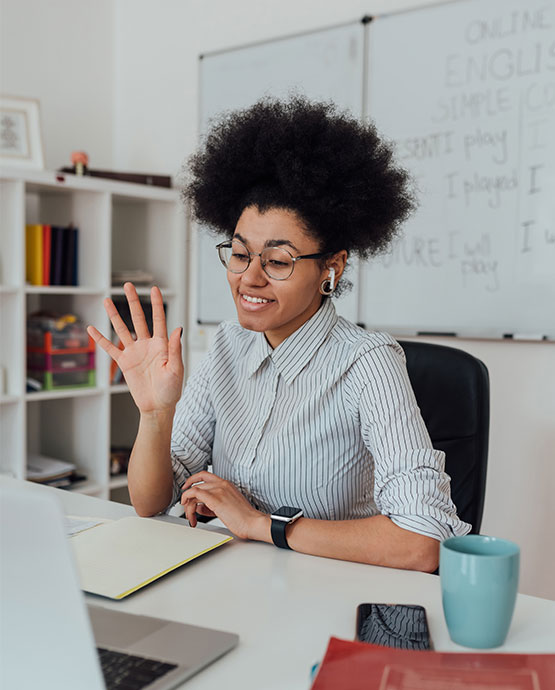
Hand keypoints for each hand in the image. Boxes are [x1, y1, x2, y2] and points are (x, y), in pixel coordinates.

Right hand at [87, 282, 183, 414]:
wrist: (158, 406)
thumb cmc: (171, 390)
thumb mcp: (176, 369)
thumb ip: (175, 349)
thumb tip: (178, 328)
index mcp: (162, 345)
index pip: (159, 319)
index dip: (157, 304)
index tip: (154, 289)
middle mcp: (147, 345)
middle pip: (138, 318)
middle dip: (133, 302)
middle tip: (127, 286)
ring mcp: (134, 352)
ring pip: (122, 329)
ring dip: (114, 315)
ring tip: (106, 300)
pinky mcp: (124, 363)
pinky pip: (110, 348)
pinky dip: (100, 339)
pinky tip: (92, 328)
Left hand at [180, 471, 268, 540]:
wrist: (253, 522)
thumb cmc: (243, 518)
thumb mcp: (226, 507)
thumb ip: (212, 505)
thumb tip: (200, 507)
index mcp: (226, 484)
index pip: (205, 476)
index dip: (193, 480)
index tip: (187, 489)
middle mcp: (222, 484)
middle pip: (197, 482)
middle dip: (187, 492)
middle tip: (183, 502)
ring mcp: (219, 490)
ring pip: (194, 490)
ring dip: (188, 505)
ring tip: (191, 518)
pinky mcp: (215, 499)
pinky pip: (195, 493)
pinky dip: (188, 502)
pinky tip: (190, 513)